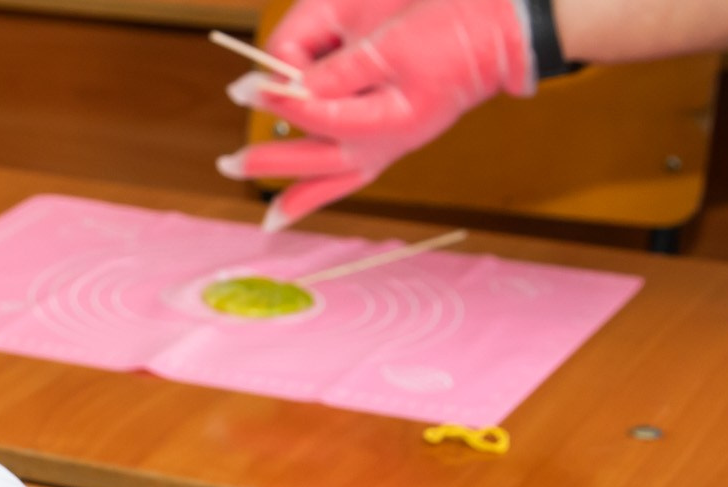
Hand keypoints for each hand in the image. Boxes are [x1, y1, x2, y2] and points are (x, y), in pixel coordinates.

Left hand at [221, 0, 535, 228]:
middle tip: (227, 162)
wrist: (500, 35)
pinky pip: (345, 179)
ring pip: (327, 177)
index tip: (244, 87)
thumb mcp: (391, 42)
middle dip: (266, 159)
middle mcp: (382, 144)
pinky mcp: (389, 144)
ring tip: (255, 197)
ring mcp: (387, 148)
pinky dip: (315, 197)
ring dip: (288, 186)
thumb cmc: (451, 29)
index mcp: (384, 121)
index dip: (277, 98)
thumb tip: (289, 86)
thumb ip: (338, 69)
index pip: (315, 115)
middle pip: (311, 157)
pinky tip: (286, 215)